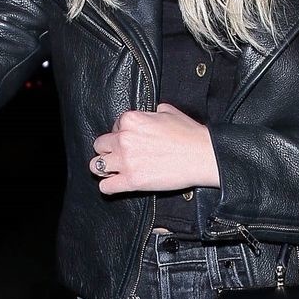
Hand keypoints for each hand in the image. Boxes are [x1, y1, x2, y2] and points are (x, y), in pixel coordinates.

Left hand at [89, 103, 219, 194]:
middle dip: (108, 151)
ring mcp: (125, 161)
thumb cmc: (190, 134)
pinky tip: (116, 185)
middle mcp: (123, 138)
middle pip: (100, 145)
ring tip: (114, 171)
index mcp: (131, 120)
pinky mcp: (131, 181)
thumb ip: (152, 111)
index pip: (113, 126)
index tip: (131, 142)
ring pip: (96, 165)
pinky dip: (109, 187)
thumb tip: (151, 112)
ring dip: (104, 168)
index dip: (121, 135)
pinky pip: (105, 187)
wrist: (202, 155)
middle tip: (120, 157)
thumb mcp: (169, 111)